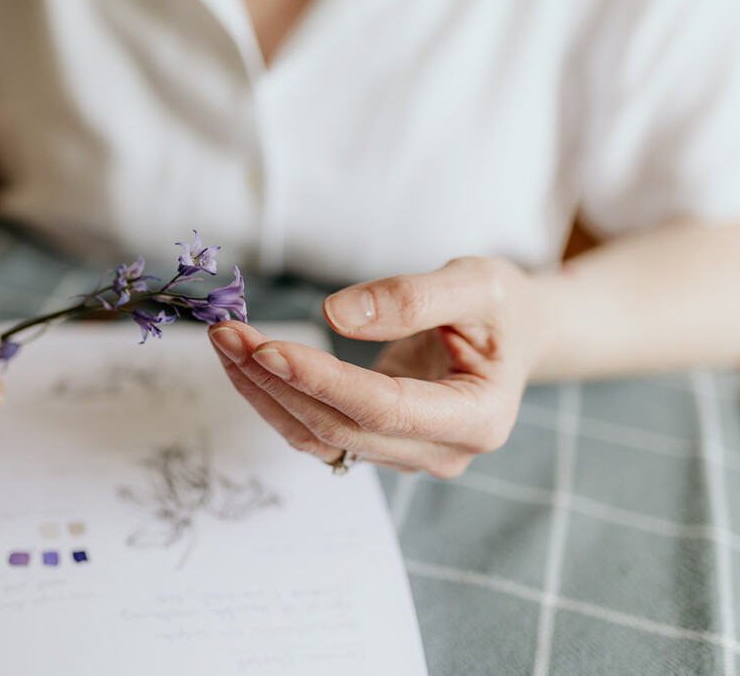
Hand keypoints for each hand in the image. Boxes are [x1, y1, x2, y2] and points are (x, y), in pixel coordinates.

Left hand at [207, 257, 550, 477]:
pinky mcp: (376, 446)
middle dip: (277, 380)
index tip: (267, 347)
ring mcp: (405, 456)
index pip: (384, 408)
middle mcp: (440, 452)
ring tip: (224, 342)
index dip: (321, 381)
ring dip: (263, 392)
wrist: (515, 335)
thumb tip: (335, 314)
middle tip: (227, 332)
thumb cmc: (503, 308)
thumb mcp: (477, 283)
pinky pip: (314, 432)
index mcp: (477, 418)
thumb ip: (414, 297)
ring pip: (318, 437)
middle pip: (340, 428)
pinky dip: (274, 397)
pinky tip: (243, 362)